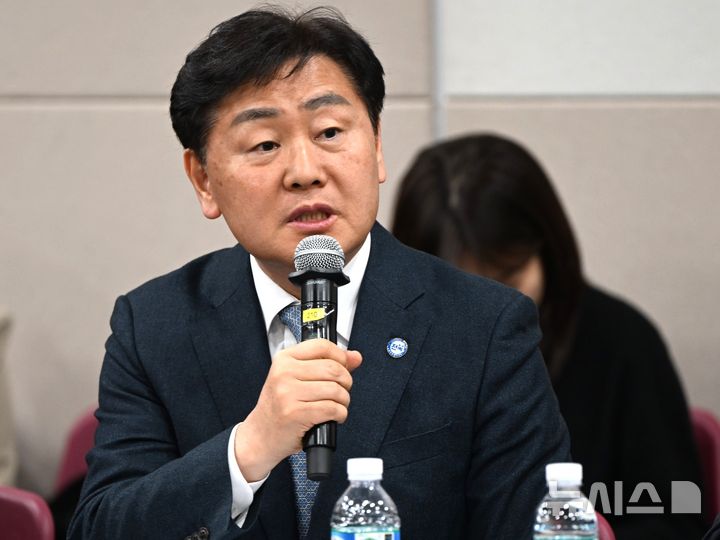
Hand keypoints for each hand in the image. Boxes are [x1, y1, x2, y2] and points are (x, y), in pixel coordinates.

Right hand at [233, 338, 361, 480]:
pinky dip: (340, 414)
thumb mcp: (296, 379)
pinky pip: (332, 408)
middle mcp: (284, 373)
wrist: (260, 435)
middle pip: (333, 368)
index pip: (321, 346)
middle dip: (346, 381)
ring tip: (337, 405)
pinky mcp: (296, 413)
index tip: (344, 366)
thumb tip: (355, 356)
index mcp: (284, 359)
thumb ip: (326, 364)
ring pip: (335, 389)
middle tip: (342, 391)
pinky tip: (333, 417)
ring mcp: (288, 393)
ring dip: (344, 400)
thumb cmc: (279, 407)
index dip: (340, 356)